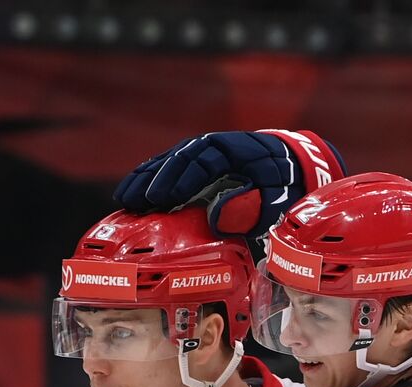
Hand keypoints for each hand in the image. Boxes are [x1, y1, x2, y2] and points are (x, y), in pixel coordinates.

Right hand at [113, 130, 345, 259]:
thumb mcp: (277, 197)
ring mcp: (202, 152)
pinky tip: (129, 193)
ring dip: (144, 179)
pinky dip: (146, 178)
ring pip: (168, 160)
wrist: (287, 164)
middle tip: (136, 203)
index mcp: (237, 149)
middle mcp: (215, 146)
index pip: (205, 159)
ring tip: (124, 200)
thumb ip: (253, 206)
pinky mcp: (192, 163)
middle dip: (156, 179)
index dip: (183, 178)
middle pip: (180, 157)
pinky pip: (165, 167)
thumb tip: (216, 215)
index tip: (165, 198)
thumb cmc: (282, 184)